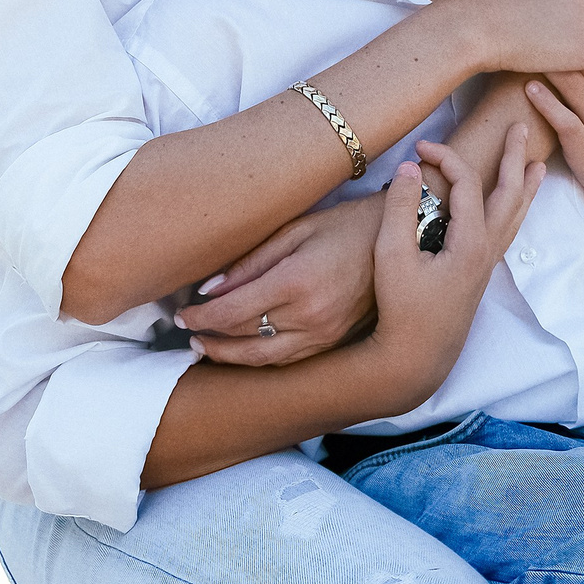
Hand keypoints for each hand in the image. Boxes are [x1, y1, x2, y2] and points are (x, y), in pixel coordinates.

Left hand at [177, 196, 381, 365]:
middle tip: (186, 331)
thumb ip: (251, 260)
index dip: (201, 317)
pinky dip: (259, 359)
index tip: (181, 314)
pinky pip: (288, 359)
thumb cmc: (346, 224)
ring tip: (205, 347)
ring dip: (230, 356)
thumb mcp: (296, 229)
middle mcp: (311, 315)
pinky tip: (243, 350)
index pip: (233, 311)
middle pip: (244, 339)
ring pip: (264, 359)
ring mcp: (325, 334)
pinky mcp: (334, 342)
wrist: (402, 240)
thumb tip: (209, 288)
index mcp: (297, 281)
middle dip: (209, 337)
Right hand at [361, 126, 542, 400]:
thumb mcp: (391, 255)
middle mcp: (487, 250)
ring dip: (525, 186)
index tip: (419, 148)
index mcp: (470, 242)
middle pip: (510, 194)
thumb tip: (410, 168)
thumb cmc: (401, 309)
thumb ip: (400, 208)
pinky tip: (512, 208)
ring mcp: (486, 263)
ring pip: (515, 215)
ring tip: (538, 165)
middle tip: (521, 127)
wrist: (415, 357)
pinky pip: (507, 231)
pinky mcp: (479, 274)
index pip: (467, 184)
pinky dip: (515, 210)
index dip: (445, 158)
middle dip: (514, 158)